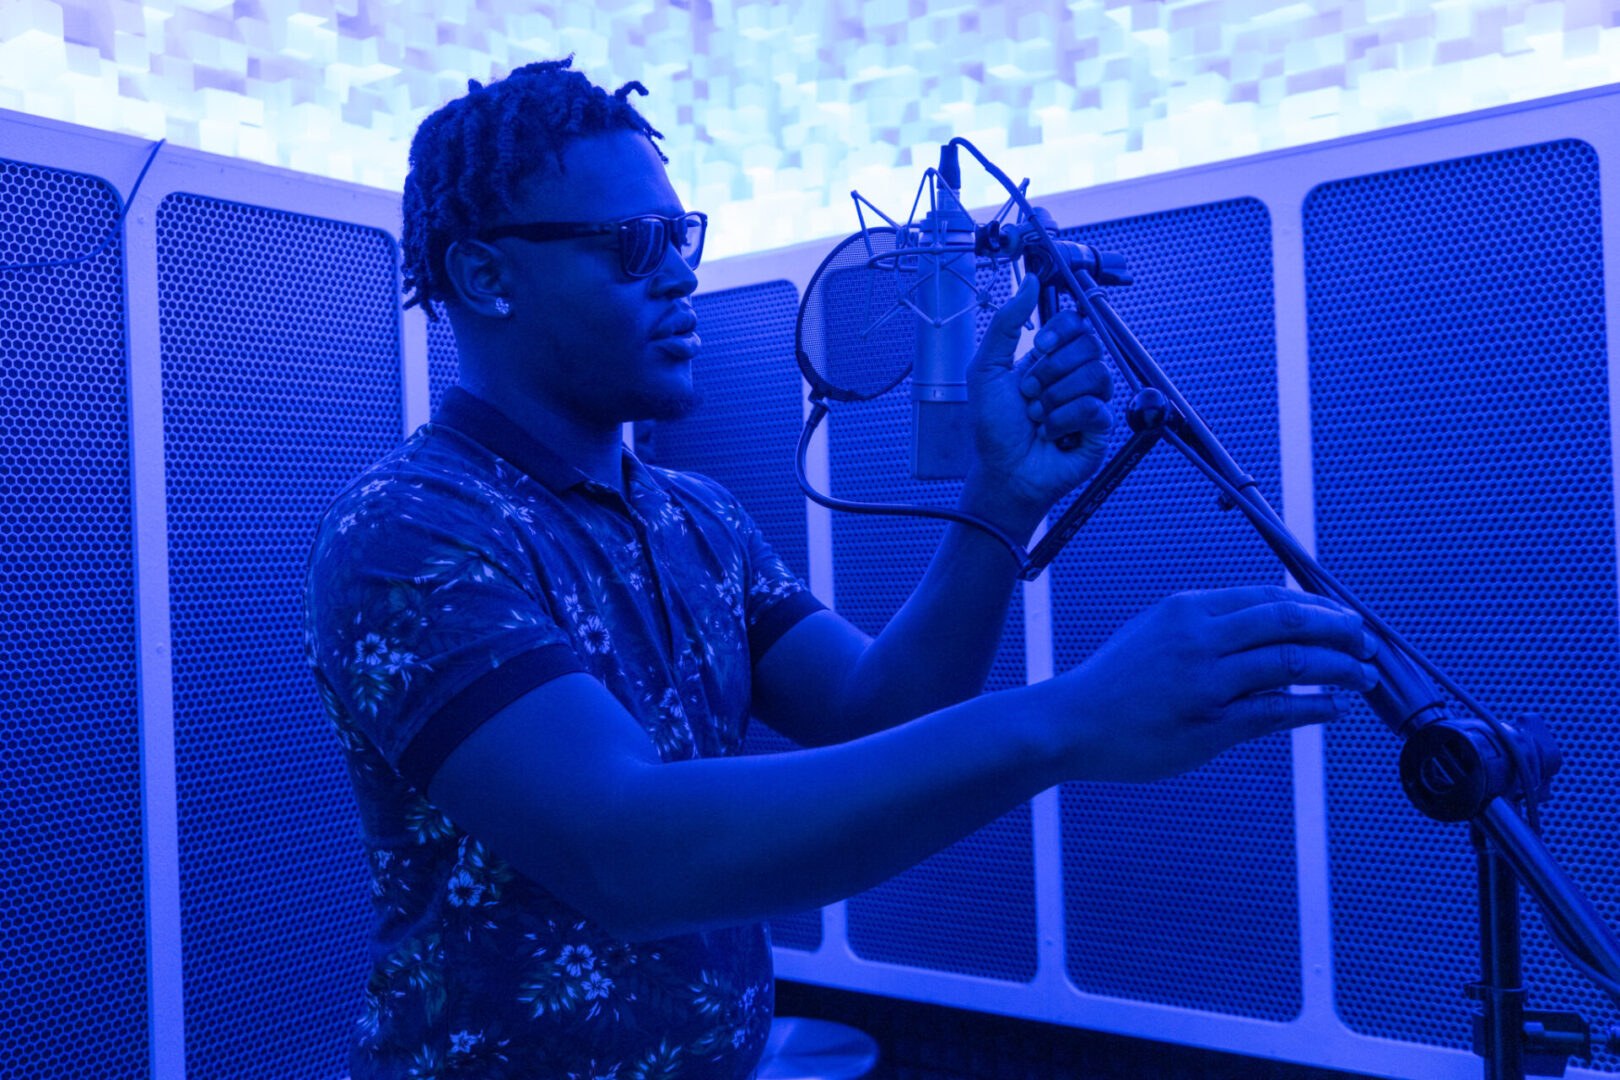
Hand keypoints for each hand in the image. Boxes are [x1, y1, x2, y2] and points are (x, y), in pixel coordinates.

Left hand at [964, 273, 1112, 522]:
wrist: (1002, 471)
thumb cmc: (993, 427)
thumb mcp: (986, 369)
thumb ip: (1006, 323)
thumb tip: (1029, 281)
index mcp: (1050, 357)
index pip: (1077, 322)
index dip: (1063, 330)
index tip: (1042, 346)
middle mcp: (1074, 375)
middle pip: (1090, 344)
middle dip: (1051, 372)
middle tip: (1030, 394)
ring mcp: (1090, 400)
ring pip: (1095, 375)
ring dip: (1054, 399)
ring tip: (1038, 417)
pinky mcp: (1100, 428)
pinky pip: (1094, 408)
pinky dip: (1063, 421)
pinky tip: (1051, 434)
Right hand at [1044, 586, 1379, 782]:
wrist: (1072, 722)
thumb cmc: (1116, 681)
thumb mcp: (1157, 631)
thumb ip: (1208, 625)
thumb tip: (1269, 622)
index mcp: (1188, 610)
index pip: (1269, 597)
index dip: (1317, 605)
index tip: (1343, 616)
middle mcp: (1200, 639)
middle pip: (1289, 622)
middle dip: (1340, 630)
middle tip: (1368, 642)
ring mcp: (1206, 684)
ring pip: (1291, 664)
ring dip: (1339, 668)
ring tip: (1364, 676)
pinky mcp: (1210, 727)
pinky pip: (1276, 712)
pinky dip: (1313, 707)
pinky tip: (1332, 707)